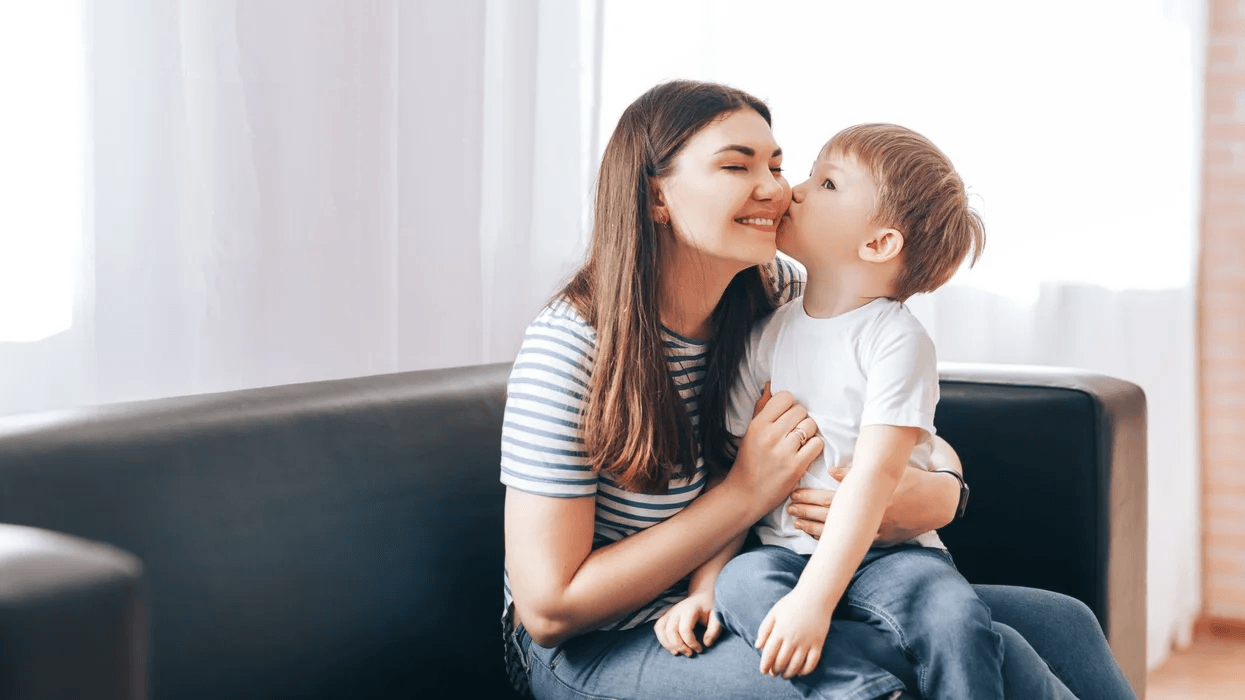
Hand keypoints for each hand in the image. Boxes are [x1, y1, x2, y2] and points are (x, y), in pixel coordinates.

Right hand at [654, 592, 721, 656]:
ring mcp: (670, 612)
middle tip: (690, 654)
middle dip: (679, 646)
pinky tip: (671, 647)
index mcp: (690, 609)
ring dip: (668, 644)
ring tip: (678, 653)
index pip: (685, 629)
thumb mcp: (717, 617)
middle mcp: (677, 610)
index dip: (691, 643)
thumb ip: (714, 630)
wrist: (702, 597)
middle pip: (671, 631)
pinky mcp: (666, 616)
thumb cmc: (710, 609)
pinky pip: (658, 628)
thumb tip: (706, 644)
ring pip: (661, 629)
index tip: (700, 650)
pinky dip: (662, 639)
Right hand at [725, 383, 822, 518]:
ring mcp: (784, 451)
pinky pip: (817, 444)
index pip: (785, 398)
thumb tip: (771, 385)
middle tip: (794, 430)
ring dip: (809, 432)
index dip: (789, 405)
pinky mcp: (796, 466)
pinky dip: (814, 447)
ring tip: (800, 441)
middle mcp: (770, 435)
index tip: (786, 415)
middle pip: (800, 410)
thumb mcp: (750, 432)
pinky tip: (805, 452)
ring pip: (811, 425)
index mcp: (758, 424)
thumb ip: (762, 408)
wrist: (745, 494)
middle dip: (800, 419)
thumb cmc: (748, 461)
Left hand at [755, 588, 831, 678]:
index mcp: (780, 630)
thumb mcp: (774, 613)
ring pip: (796, 665)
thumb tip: (757, 646)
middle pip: (782, 661)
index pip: (769, 653)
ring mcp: (807, 642)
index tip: (763, 671)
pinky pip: (812, 663)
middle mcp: (793, 638)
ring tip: (784, 675)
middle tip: (773, 673)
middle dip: (775, 670)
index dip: (765, 665)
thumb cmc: (791, 603)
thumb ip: (764, 629)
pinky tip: (799, 672)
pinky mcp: (818, 643)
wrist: (815, 596)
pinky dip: (805, 671)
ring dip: (788, 673)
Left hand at [788, 466, 950, 544]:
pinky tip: (819, 537)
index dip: (810, 498)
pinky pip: (852, 541)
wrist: (937, 502)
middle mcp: (869, 516)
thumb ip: (857, 472)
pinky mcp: (881, 539)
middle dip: (807, 512)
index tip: (794, 495)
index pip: (831, 499)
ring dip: (815, 528)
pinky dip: (834, 540)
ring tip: (797, 523)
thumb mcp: (888, 471)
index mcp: (868, 497)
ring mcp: (875, 530)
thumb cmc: (911, 480)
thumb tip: (831, 471)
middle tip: (789, 509)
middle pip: (830, 517)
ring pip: (839, 533)